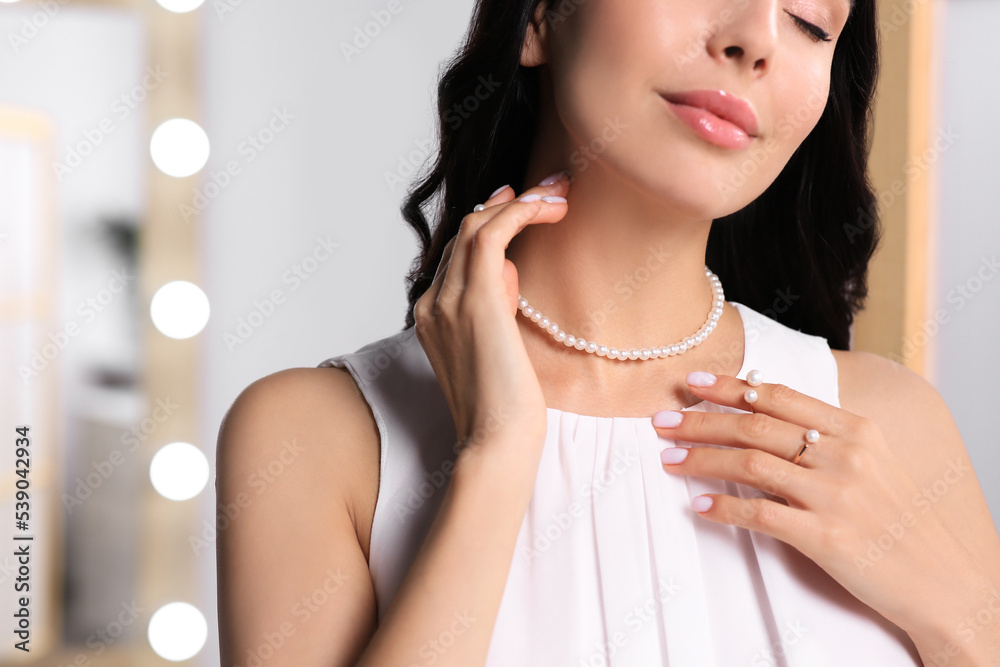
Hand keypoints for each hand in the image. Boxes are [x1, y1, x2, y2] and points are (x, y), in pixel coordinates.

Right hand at [412, 171, 570, 458]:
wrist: (498, 443)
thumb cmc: (507, 408)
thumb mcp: (498, 348)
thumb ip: (496, 309)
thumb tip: (511, 271)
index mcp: (434, 315)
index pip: (460, 252)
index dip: (493, 219)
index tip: (523, 202)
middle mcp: (432, 302)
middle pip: (466, 230)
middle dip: (510, 201)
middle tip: (552, 189)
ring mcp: (447, 300)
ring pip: (475, 225)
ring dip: (521, 201)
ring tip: (559, 194)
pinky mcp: (474, 301)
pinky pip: (490, 234)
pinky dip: (520, 212)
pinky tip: (551, 209)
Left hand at [650, 370, 983, 641]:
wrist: (941, 579)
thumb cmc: (900, 518)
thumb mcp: (876, 461)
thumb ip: (828, 433)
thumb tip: (768, 402)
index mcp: (856, 430)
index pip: (780, 397)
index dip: (732, 387)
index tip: (694, 382)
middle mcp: (845, 456)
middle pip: (755, 427)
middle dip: (701, 420)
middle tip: (662, 420)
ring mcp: (835, 496)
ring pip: (750, 465)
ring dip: (701, 460)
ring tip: (669, 459)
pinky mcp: (825, 537)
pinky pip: (760, 515)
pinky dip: (724, 509)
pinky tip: (699, 507)